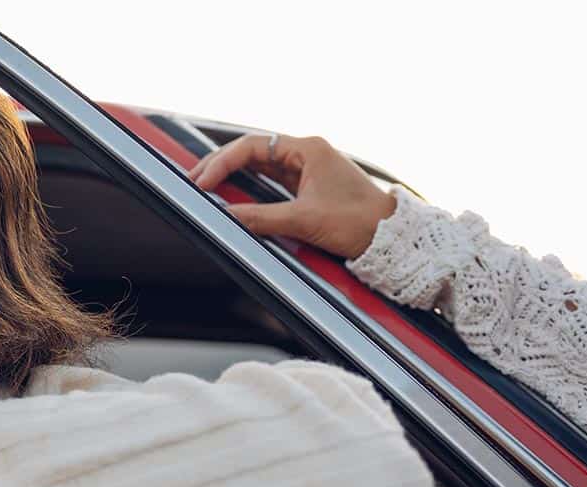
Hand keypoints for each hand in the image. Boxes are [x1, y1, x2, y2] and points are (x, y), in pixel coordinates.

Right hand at [187, 134, 396, 258]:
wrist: (392, 238)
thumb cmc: (358, 223)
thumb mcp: (304, 221)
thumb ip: (261, 217)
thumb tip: (227, 218)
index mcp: (308, 149)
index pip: (252, 147)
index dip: (222, 163)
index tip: (202, 182)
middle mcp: (307, 153)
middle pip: (252, 151)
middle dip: (221, 165)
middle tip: (194, 181)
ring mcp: (308, 169)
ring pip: (259, 165)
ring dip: (232, 174)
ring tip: (205, 185)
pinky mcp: (309, 187)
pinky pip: (270, 181)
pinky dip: (248, 186)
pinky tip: (231, 193)